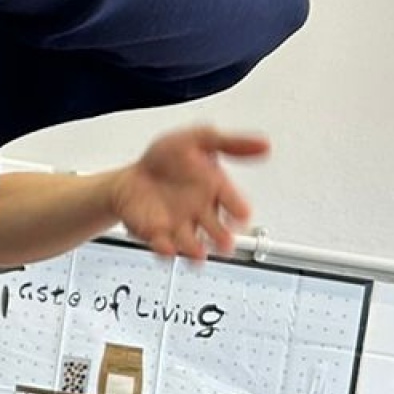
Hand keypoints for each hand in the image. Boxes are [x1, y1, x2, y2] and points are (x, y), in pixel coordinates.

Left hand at [109, 128, 267, 261]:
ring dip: (196, 251)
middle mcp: (201, 212)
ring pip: (193, 244)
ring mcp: (179, 225)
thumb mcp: (197, 140)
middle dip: (223, 239)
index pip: (236, 206)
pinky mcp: (157, 234)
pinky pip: (163, 246)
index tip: (241, 214)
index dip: (240, 212)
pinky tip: (167, 247)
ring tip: (198, 253)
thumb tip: (264, 145)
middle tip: (224, 241)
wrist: (130, 176)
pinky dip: (166, 250)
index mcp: (214, 190)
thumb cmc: (164, 160)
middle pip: (219, 232)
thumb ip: (230, 143)